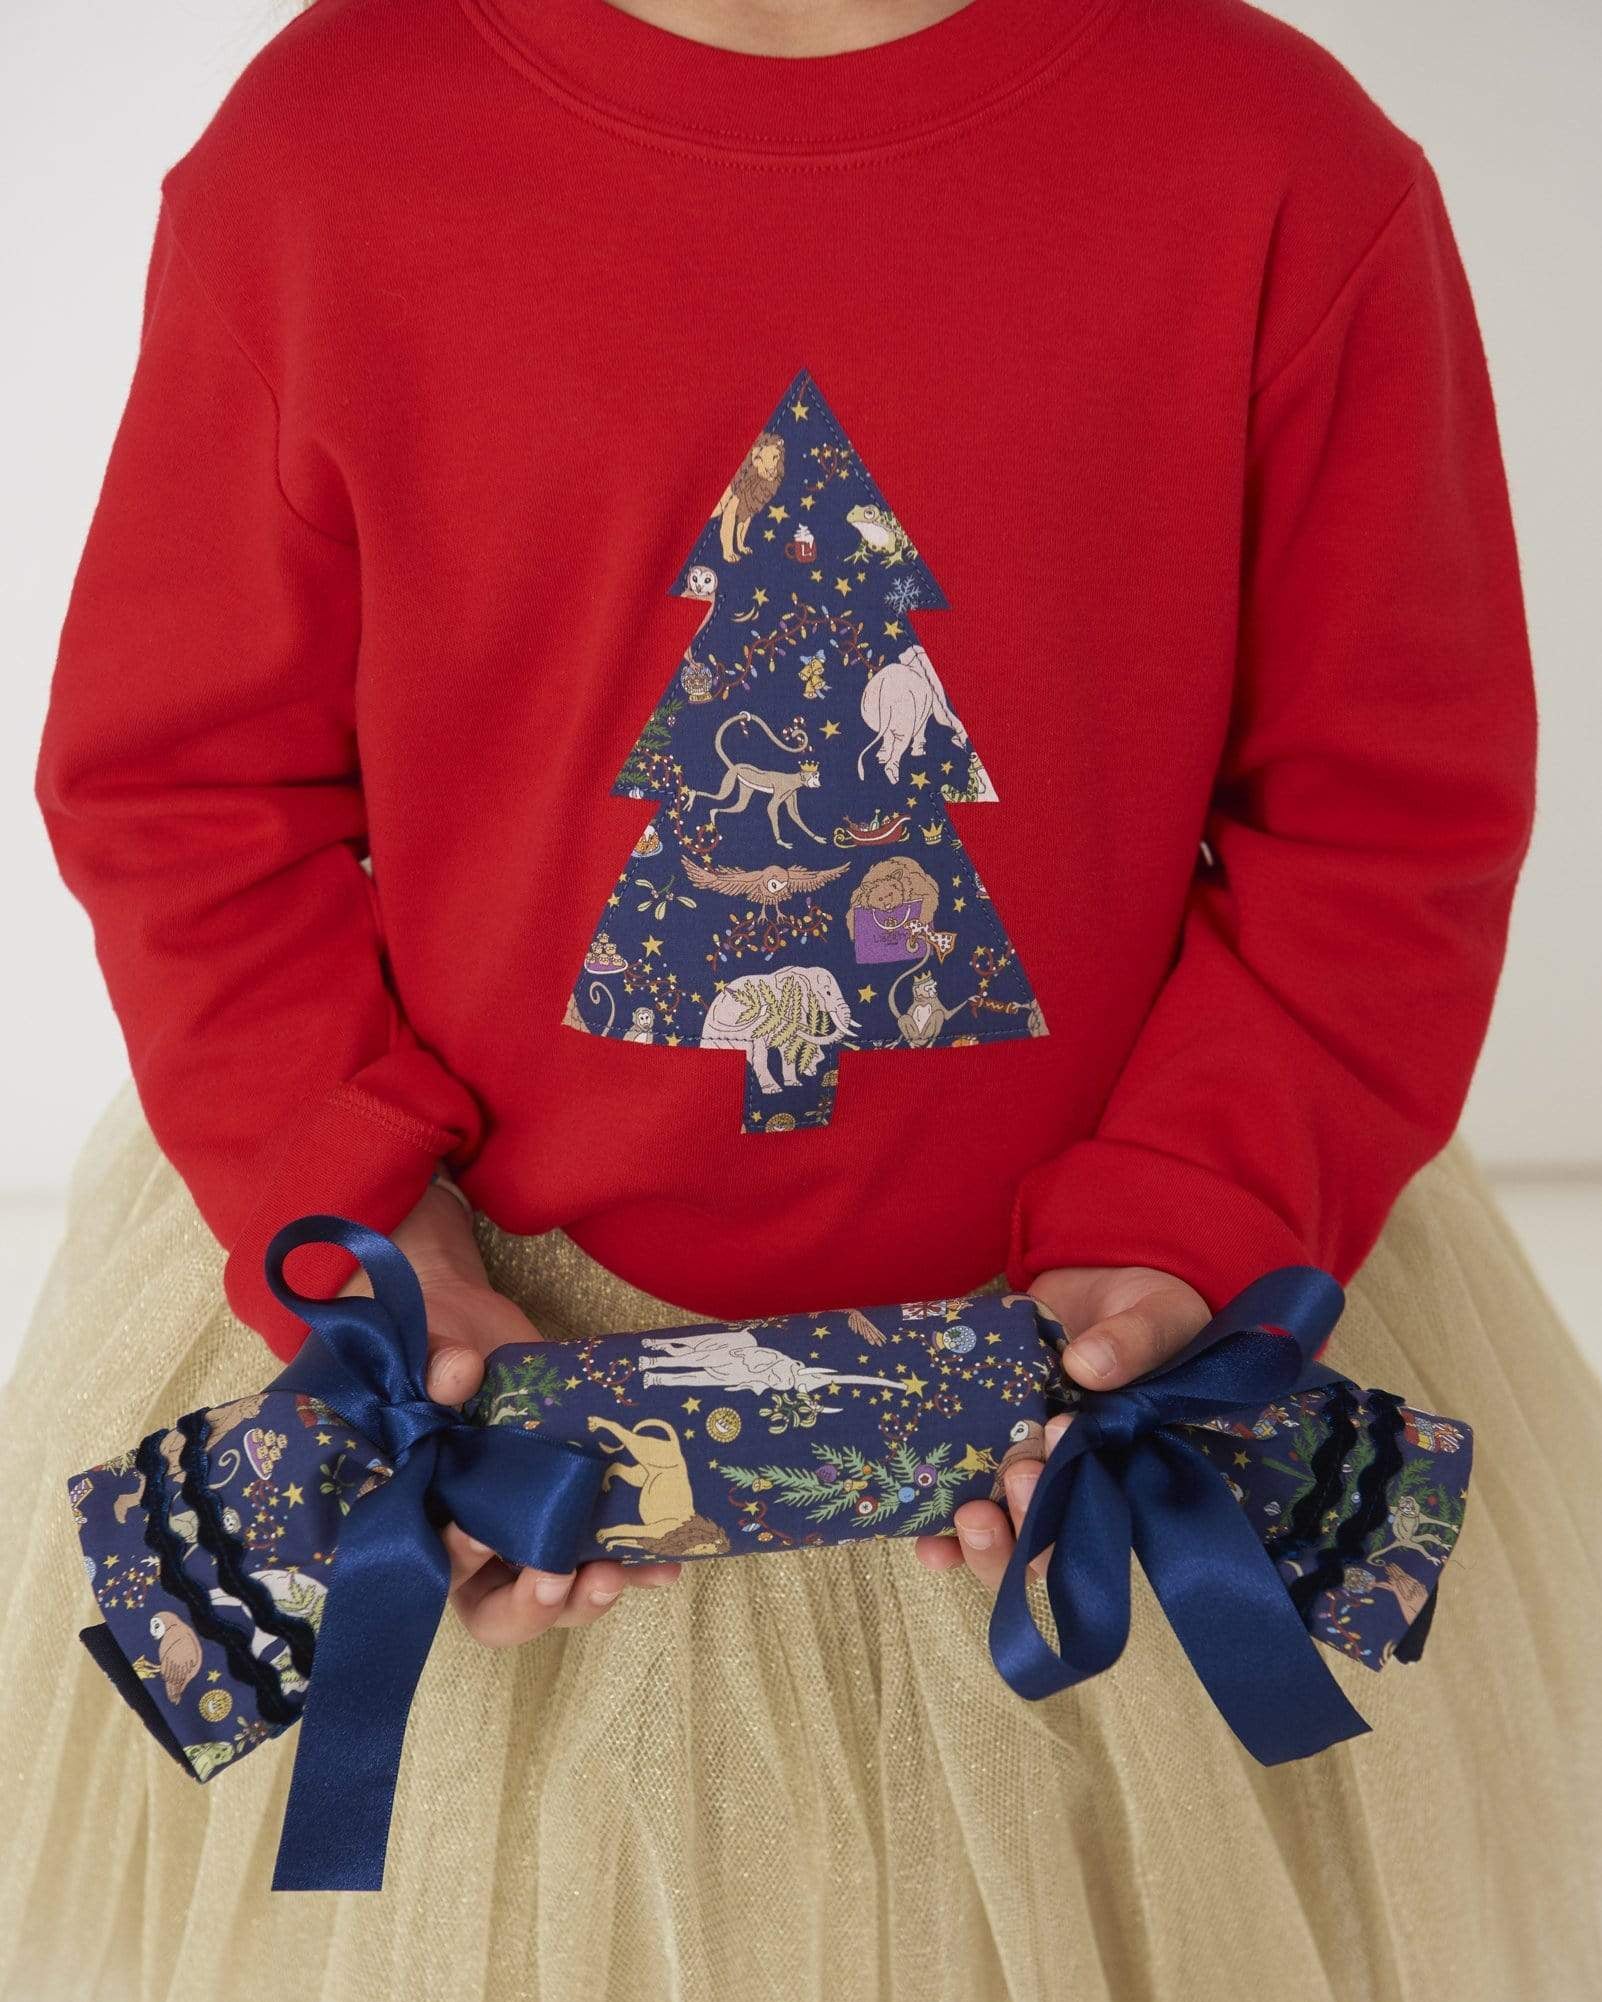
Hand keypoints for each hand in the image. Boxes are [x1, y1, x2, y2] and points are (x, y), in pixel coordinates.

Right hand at [341, 1180, 679, 1640]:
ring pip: (555, 1594)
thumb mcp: (429, 1343)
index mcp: (424, 1510)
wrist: (476, 1327)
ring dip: (585, 1596)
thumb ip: (435, 1363)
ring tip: (615, 1573)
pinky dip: (635, 1566)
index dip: (455, 1559)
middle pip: (496, 1609)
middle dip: (529, 1605)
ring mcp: (527, 1532)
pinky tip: (666, 1564)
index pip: (434, 1561)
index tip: (477, 1534)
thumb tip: (456, 1372)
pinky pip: (604, 1556)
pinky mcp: (572, 1514)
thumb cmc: (437, 1344)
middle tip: (555, 1578)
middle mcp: (474, 1539)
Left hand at [913, 1265, 1208, 1582]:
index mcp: (1125, 1467)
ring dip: (983, 1541)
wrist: (1100, 1279)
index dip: (1075, 1522)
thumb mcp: (1157, 1316)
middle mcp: (1074, 1481)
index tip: (1053, 1459)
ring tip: (966, 1514)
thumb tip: (1087, 1366)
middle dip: (1025, 1534)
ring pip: (1005, 1536)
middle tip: (1019, 1477)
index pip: (1103, 1527)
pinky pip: (961, 1495)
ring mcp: (1028, 1466)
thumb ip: (1133, 1341)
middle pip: (1048, 1550)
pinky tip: (922, 1537)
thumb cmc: (1147, 1307)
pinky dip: (939, 1524)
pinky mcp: (987, 1444)